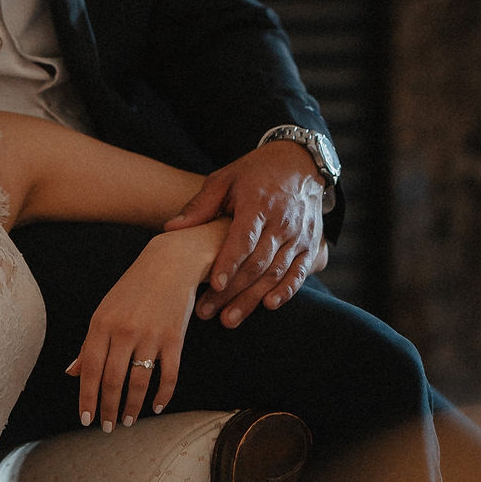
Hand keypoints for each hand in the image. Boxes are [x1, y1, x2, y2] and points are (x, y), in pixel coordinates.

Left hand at [66, 223, 222, 430]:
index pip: (89, 370)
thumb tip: (71, 373)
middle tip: (107, 427)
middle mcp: (124, 331)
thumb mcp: (104, 311)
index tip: (86, 419)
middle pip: (113, 381)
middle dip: (108, 409)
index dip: (87, 398)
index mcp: (101, 324)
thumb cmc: (132, 289)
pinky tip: (157, 406)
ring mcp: (151, 336)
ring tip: (128, 421)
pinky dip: (163, 395)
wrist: (169, 264)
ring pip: (138, 382)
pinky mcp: (174, 338)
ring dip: (132, 407)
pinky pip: (168, 375)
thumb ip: (89, 344)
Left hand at [165, 144, 325, 327]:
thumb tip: (170, 228)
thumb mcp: (225, 179)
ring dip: (253, 298)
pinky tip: (269, 306)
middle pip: (257, 263)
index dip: (229, 262)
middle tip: (207, 312)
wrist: (299, 162)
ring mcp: (299, 235)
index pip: (244, 238)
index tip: (213, 285)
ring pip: (275, 273)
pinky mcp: (310, 245)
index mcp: (258, 204)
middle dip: (232, 291)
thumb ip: (200, 205)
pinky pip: (299, 272)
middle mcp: (282, 222)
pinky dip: (286, 291)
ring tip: (229, 318)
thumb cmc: (254, 172)